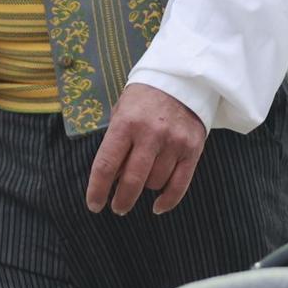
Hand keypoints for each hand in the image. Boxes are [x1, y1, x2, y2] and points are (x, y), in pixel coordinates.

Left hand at [85, 85, 207, 215]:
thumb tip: (110, 179)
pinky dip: (168, 200)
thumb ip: (115, 143)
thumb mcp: (121, 112)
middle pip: (132, 180)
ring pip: (154, 182)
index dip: (97, 190)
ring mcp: (174, 141)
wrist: (182, 79)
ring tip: (142, 182)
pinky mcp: (193, 148)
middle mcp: (151, 133)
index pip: (106, 165)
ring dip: (145, 188)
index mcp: (126, 123)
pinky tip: (158, 206)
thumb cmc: (144, 99)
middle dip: (121, 200)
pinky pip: (180, 184)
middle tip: (117, 208)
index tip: (94, 205)